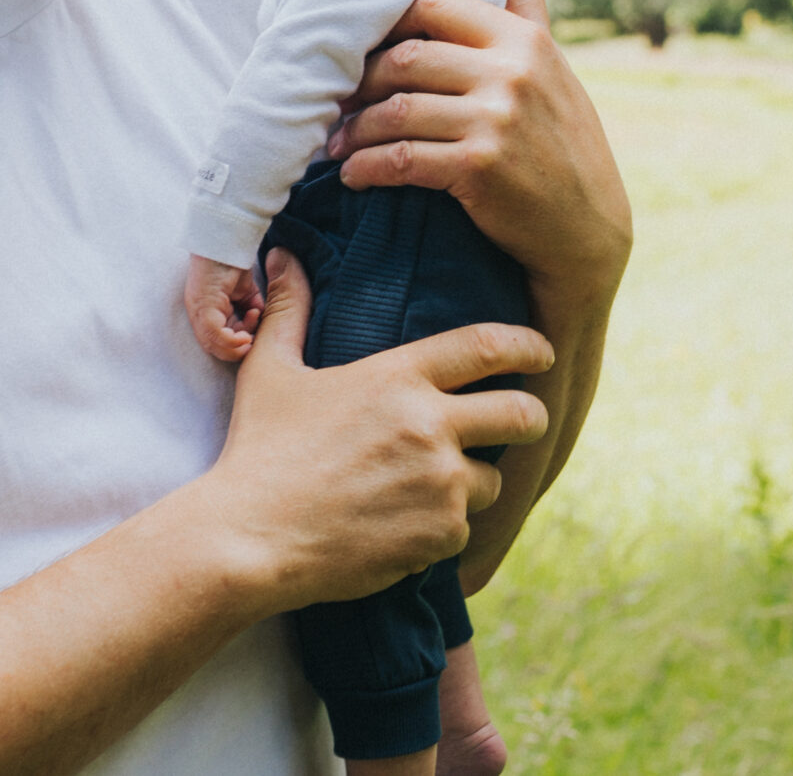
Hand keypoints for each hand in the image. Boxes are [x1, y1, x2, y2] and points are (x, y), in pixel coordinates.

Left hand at [182, 254, 262, 360]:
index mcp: (206, 311)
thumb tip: (259, 319)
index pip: (217, 341)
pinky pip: (215, 335)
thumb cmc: (233, 260)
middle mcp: (198, 314)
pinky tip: (247, 334)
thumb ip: (250, 306)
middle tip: (252, 341)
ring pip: (214, 345)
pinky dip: (233, 341)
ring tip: (250, 336)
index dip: (235, 346)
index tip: (252, 337)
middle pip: (214, 348)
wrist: (227, 239)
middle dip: (236, 350)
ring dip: (236, 347)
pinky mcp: (204, 306)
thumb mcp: (245, 290)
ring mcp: (198, 311)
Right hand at [194, 251, 551, 615]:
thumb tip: (282, 255)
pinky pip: (463, 528)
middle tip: (523, 423)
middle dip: (531, 417)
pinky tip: (401, 527)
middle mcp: (430, 424)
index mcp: (397, 377)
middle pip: (522, 413)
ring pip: (492, 479)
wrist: (250, 537)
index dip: (527, 346)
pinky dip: (441, 530)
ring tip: (427, 489)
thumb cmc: (258, 451)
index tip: (543, 351)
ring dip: (471, 483)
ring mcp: (440, 482)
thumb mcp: (269, 371)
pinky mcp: (439, 535)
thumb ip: (288, 310)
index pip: (487, 347)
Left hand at [325, 0, 630, 307]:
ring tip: (337, 143)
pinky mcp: (478, 167)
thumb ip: (528, 10)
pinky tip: (353, 175)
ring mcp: (495, 119)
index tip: (363, 51)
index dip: (388, 26)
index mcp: (523, 39)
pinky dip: (366, 168)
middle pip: (405, 58)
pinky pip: (401, 159)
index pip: (433, 5)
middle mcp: (510, 71)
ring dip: (354, 130)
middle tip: (336, 101)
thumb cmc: (564, 144)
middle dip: (360, 82)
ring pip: (396, 110)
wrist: (586, 229)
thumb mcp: (554, 69)